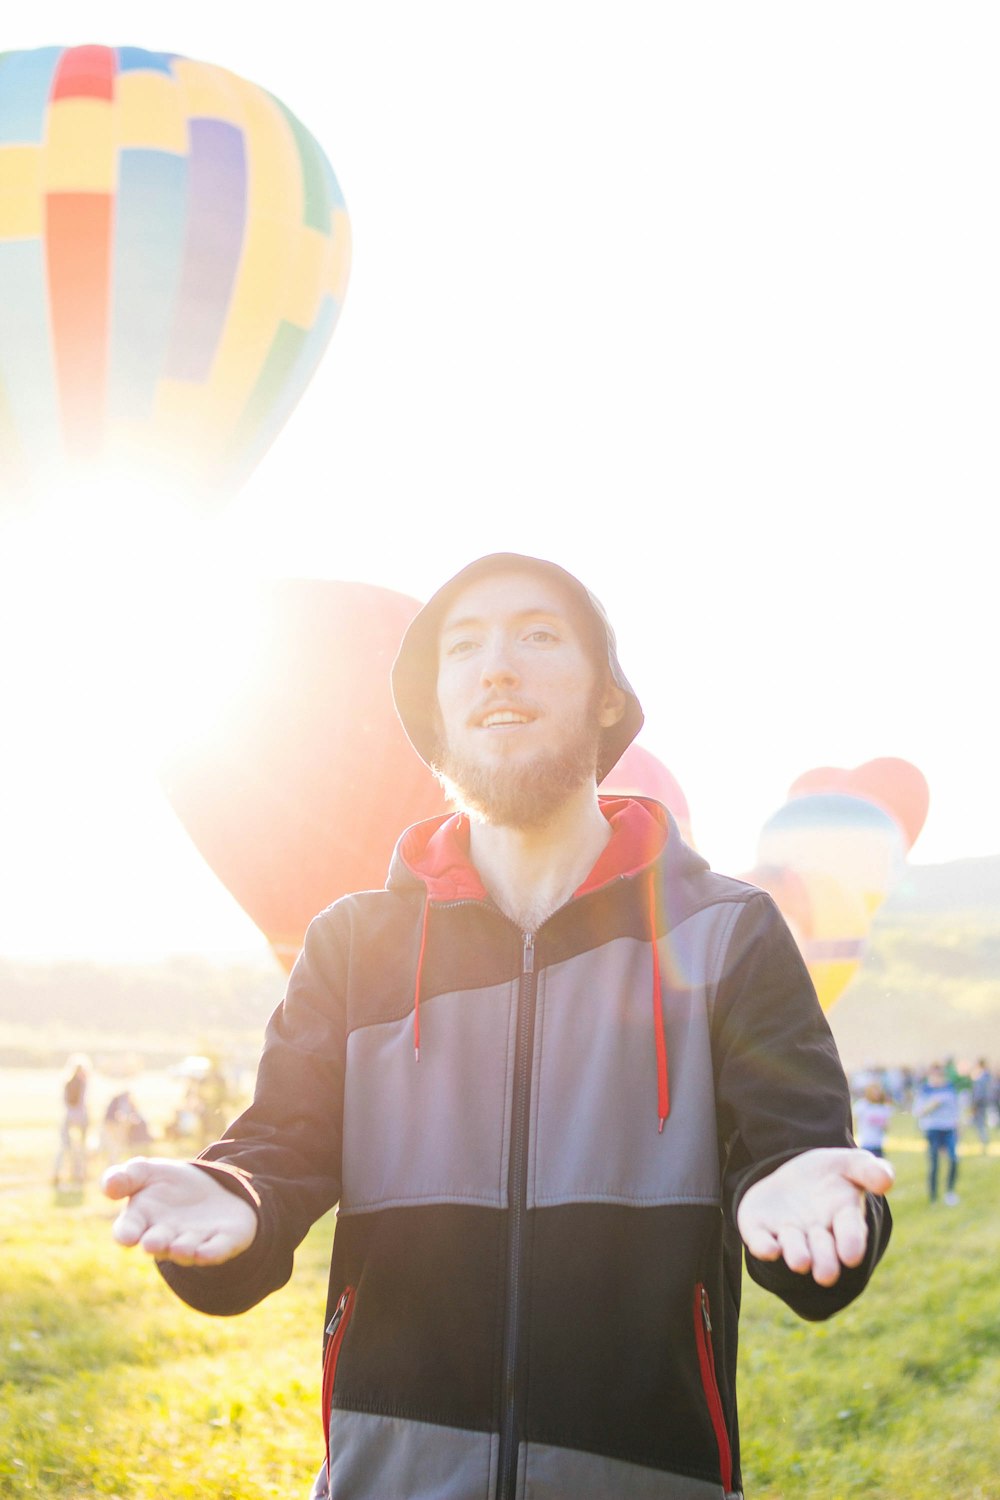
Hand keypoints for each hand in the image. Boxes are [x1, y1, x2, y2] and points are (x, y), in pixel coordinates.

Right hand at [101, 1156, 257, 1266]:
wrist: (211, 1186)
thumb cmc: (169, 1184)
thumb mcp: (146, 1172)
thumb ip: (125, 1176)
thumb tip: (108, 1186)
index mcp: (141, 1222)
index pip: (127, 1230)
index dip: (126, 1233)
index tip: (126, 1236)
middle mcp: (166, 1237)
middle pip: (158, 1243)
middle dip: (156, 1243)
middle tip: (153, 1243)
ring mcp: (194, 1241)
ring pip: (186, 1250)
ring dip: (183, 1250)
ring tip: (180, 1248)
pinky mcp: (222, 1242)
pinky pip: (216, 1250)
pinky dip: (211, 1253)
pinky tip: (207, 1253)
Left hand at [736, 1147, 892, 1286]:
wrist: (794, 1177)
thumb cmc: (831, 1174)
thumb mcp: (850, 1164)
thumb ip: (868, 1169)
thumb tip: (887, 1181)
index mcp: (844, 1218)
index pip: (850, 1233)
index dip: (851, 1243)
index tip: (851, 1256)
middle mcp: (817, 1233)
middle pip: (823, 1249)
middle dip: (824, 1260)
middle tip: (825, 1275)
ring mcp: (789, 1233)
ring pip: (793, 1248)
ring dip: (797, 1254)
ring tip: (801, 1262)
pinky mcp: (760, 1228)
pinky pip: (760, 1240)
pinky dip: (763, 1246)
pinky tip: (768, 1250)